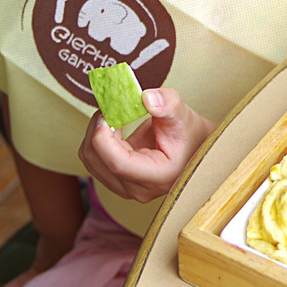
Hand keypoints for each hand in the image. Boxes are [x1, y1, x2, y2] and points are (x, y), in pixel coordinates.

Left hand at [79, 88, 214, 202]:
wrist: (196, 149)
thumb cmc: (191, 135)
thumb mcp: (183, 115)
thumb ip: (168, 104)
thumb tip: (147, 98)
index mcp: (157, 177)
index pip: (117, 164)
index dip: (104, 136)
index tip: (106, 112)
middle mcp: (138, 189)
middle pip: (98, 161)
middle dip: (97, 129)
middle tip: (109, 105)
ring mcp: (126, 187)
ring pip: (91, 160)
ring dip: (95, 132)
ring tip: (113, 114)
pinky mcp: (118, 180)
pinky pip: (95, 159)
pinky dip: (99, 139)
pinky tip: (114, 125)